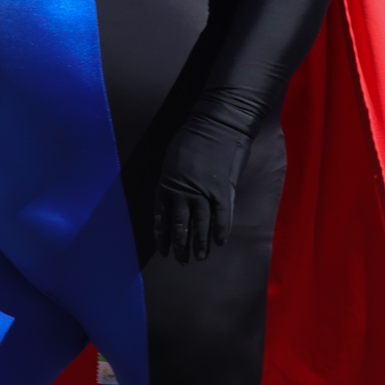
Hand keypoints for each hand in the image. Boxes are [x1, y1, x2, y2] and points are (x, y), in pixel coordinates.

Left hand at [154, 116, 250, 263]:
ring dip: (198, 244)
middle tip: (181, 260)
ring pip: (199, 226)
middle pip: (180, 226)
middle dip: (180, 245)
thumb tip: (175, 198)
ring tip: (198, 257)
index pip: (161, 218)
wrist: (215, 125)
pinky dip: (220, 230)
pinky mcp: (222, 191)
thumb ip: (174, 182)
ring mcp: (203, 193)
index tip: (163, 250)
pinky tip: (218, 243)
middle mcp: (182, 193)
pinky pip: (221, 217)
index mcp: (166, 185)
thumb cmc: (192, 138)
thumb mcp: (173, 161)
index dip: (162, 236)